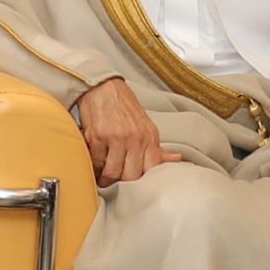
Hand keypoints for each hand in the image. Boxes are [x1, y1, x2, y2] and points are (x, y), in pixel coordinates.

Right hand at [74, 74, 164, 188]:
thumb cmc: (124, 107)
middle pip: (131, 175)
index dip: (141, 181)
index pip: (151, 169)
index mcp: (149, 136)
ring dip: (105, 178)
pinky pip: (96, 162)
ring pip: (112, 172)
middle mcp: (135, 137)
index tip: (133, 183)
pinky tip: (94, 164)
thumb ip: (156, 147)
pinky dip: (93, 166)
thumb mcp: (145, 125)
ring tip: (102, 177)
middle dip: (121, 182)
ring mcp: (116, 137)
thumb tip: (176, 159)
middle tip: (115, 182)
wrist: (103, 86)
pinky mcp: (98, 136)